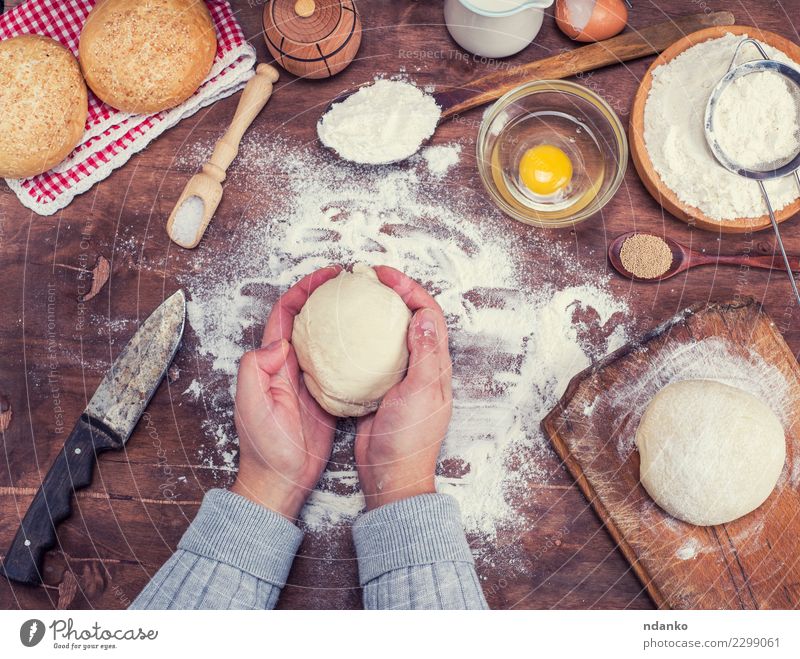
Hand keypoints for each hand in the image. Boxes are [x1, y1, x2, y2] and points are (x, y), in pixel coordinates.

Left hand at [231, 266, 341, 520]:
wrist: (281, 480)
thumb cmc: (265, 447)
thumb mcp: (252, 405)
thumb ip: (257, 370)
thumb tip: (279, 343)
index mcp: (272, 363)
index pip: (286, 314)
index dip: (304, 290)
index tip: (327, 276)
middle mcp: (290, 366)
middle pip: (308, 320)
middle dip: (326, 297)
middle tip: (352, 282)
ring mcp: (309, 380)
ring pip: (325, 340)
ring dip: (340, 320)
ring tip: (365, 304)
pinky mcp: (326, 396)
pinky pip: (340, 366)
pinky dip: (353, 350)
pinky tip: (371, 345)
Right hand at [355, 266, 452, 509]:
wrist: (390, 474)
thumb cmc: (409, 438)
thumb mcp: (420, 393)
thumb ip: (424, 354)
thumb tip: (423, 315)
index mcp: (435, 364)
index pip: (427, 314)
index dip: (410, 289)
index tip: (385, 276)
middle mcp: (420, 366)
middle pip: (410, 318)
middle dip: (393, 293)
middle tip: (368, 278)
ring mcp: (399, 377)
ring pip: (389, 334)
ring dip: (376, 313)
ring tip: (355, 298)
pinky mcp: (379, 388)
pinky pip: (370, 355)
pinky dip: (359, 340)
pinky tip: (341, 335)